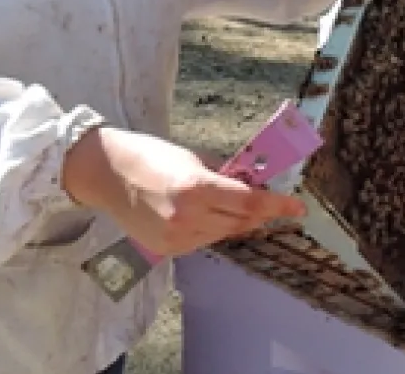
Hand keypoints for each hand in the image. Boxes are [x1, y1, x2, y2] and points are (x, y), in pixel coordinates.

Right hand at [62, 127, 305, 255]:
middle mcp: (187, 217)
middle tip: (274, 204)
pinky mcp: (167, 249)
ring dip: (235, 221)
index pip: (250, 203)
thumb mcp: (193, 158)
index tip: (297, 207)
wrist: (106, 174)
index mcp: (196, 188)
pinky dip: (212, 229)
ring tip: (230, 203)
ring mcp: (176, 237)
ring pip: (224, 233)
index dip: (278, 206)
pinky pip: (203, 241)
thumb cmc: (150, 156)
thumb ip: (225, 175)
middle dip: (261, 214)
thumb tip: (255, 184)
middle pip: (241, 222)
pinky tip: (205, 215)